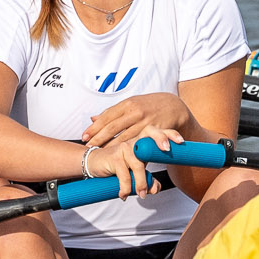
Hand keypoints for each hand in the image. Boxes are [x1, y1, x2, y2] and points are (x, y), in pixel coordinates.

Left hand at [82, 93, 197, 152]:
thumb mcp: (131, 104)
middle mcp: (135, 112)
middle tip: (88, 147)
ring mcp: (145, 121)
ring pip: (125, 137)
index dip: (94, 127)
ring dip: (112, 146)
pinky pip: (140, 142)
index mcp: (127, 104)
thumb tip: (93, 118)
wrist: (174, 106)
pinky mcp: (155, 131)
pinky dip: (129, 149)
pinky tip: (122, 155)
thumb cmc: (149, 106)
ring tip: (101, 154)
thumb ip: (113, 113)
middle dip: (99, 138)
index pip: (107, 116)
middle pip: (113, 127)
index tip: (84, 137)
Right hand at [83, 135, 162, 198]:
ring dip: (141, 183)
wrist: (94, 163)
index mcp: (143, 141)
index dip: (170, 135)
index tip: (181, 142)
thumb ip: (147, 179)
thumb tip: (155, 189)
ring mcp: (124, 147)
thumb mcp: (135, 172)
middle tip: (167, 149)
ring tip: (141, 194)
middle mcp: (135, 140)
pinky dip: (126, 188)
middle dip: (161, 139)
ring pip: (139, 165)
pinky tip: (123, 194)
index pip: (159, 132)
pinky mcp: (114, 156)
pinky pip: (125, 175)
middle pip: (150, 134)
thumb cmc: (118, 165)